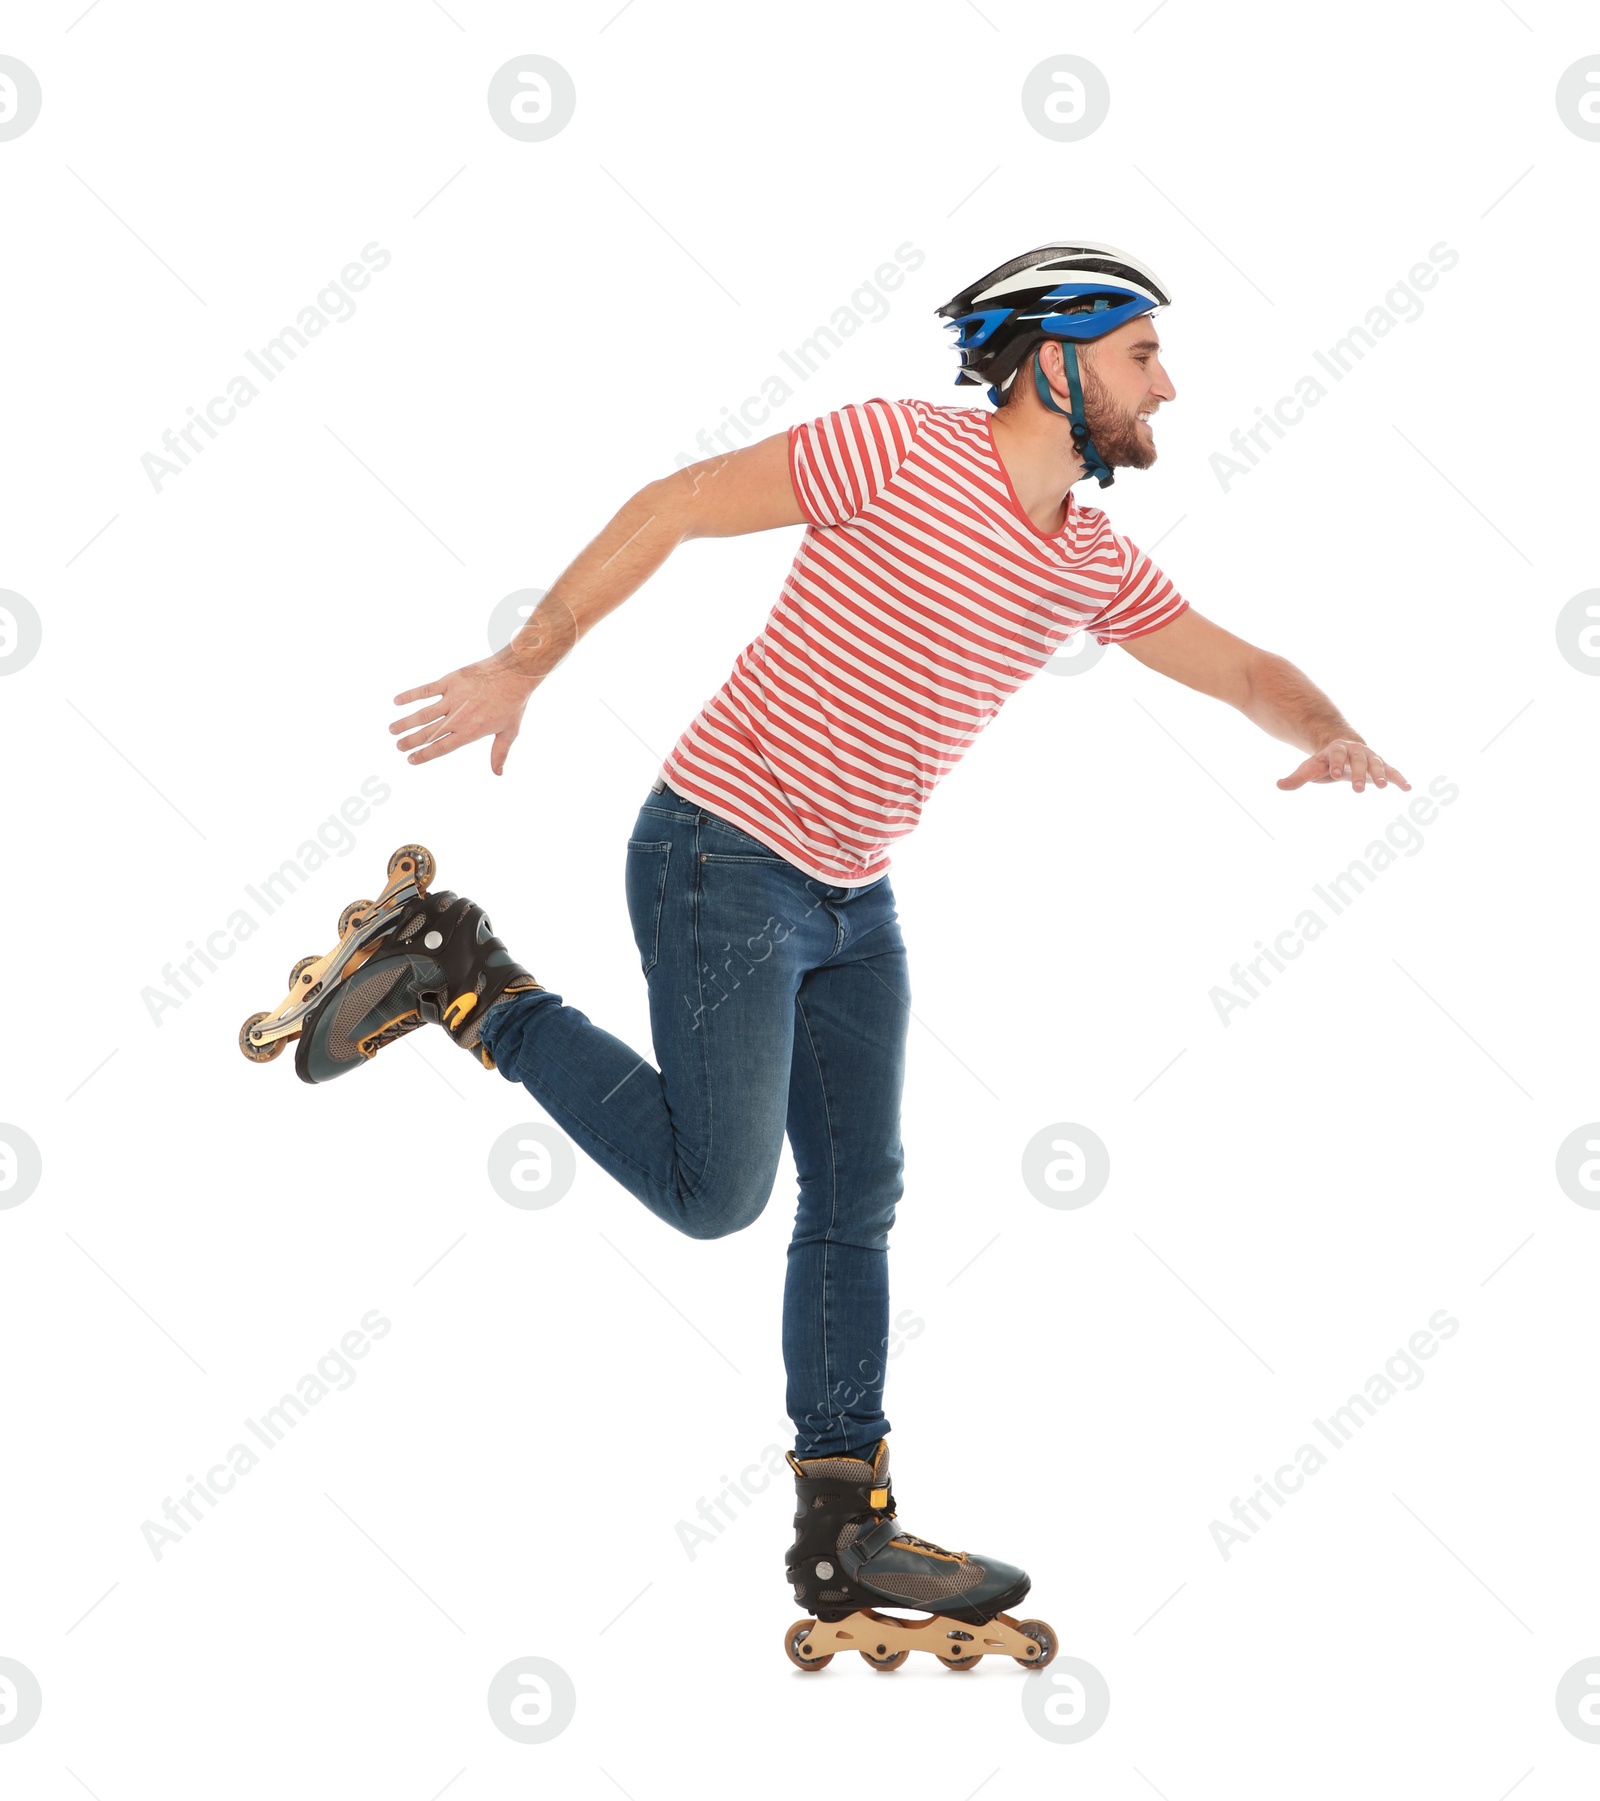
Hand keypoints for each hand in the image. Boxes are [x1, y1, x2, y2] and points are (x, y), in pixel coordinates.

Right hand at [391, 649, 539, 774]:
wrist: (514, 674)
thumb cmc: (513, 703)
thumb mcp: (509, 732)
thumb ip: (499, 753)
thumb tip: (498, 773)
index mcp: (470, 732)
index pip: (442, 747)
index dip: (425, 755)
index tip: (411, 760)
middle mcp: (458, 717)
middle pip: (428, 733)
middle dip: (411, 741)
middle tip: (398, 746)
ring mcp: (452, 698)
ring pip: (423, 714)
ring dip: (405, 722)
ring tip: (391, 730)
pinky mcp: (450, 681)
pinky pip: (426, 689)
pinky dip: (410, 695)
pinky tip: (397, 701)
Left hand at [1277, 739, 1409, 793]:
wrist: (1344, 750)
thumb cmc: (1325, 763)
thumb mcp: (1310, 768)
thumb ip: (1297, 778)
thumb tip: (1279, 785)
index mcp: (1337, 749)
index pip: (1336, 754)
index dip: (1335, 763)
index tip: (1334, 774)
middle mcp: (1356, 751)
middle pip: (1358, 760)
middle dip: (1358, 773)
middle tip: (1357, 789)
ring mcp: (1370, 758)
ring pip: (1376, 764)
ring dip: (1380, 774)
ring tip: (1383, 786)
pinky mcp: (1381, 767)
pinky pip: (1392, 771)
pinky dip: (1399, 778)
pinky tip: (1408, 788)